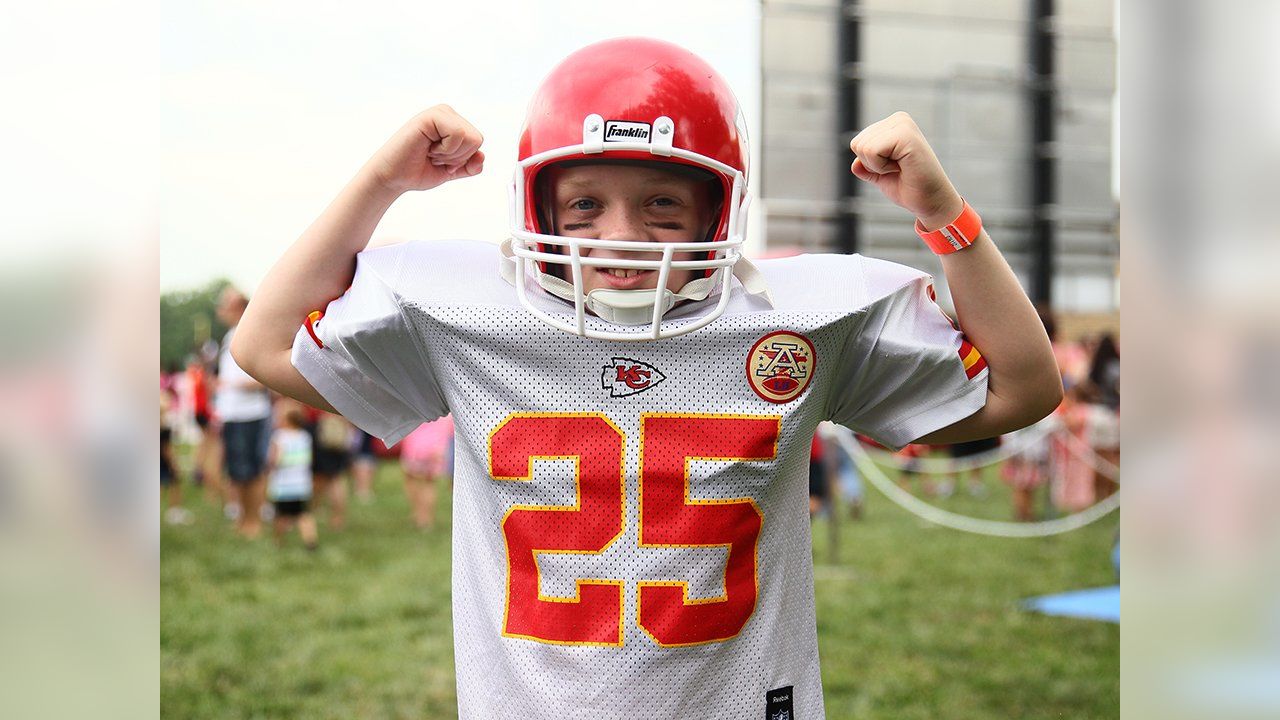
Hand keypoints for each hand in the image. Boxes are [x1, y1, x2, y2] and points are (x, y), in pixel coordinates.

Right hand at [367, 105, 485, 193]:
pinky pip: (458, 134)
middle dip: (457, 157)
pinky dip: (445, 150)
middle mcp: (448, 114)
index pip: (478, 142)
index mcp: (454, 123)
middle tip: (434, 157)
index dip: (462, 159)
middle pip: (477, 139)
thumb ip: (470, 166)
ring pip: (470, 138)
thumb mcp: (452, 171)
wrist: (394, 178)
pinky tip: (427, 147)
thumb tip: (482, 155)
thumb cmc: (419, 171)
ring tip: (430, 152)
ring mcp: (439, 112)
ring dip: (450, 155)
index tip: (441, 160)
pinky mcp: (431, 116)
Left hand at [849, 111, 962, 230]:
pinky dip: (882, 167)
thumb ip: (866, 167)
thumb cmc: (910, 188)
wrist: (931, 201)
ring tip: (901, 168)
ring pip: (863, 147)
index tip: (894, 168)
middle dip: (872, 164)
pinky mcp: (905, 135)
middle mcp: (898, 119)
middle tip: (898, 169)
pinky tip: (902, 167)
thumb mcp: (880, 175)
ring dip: (878, 166)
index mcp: (892, 124)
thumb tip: (854, 164)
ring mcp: (903, 125)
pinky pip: (871, 151)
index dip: (870, 164)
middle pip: (857, 144)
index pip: (857, 142)